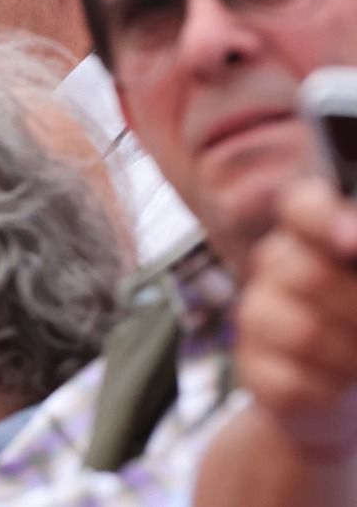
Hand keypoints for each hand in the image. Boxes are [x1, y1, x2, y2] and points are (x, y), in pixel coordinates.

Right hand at [237, 177, 356, 459]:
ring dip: (350, 356)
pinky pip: (292, 381)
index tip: (353, 243)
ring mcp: (256, 317)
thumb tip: (354, 249)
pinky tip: (336, 384)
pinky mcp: (251, 367)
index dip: (324, 220)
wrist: (339, 389)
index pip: (303, 208)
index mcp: (310, 238)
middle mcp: (273, 268)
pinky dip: (329, 390)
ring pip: (301, 332)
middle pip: (310, 276)